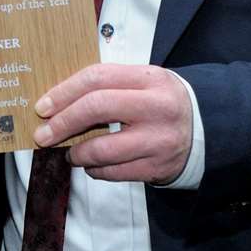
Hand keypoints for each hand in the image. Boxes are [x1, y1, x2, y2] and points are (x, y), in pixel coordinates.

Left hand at [31, 63, 191, 183]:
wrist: (207, 130)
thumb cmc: (163, 103)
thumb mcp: (144, 82)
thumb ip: (109, 86)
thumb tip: (58, 101)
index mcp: (150, 78)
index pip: (97, 78)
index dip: (64, 92)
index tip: (43, 106)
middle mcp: (156, 107)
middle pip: (97, 108)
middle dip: (63, 123)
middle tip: (44, 134)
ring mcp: (158, 140)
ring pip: (102, 148)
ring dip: (77, 153)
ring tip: (70, 153)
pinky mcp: (158, 167)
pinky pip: (114, 172)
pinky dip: (95, 170)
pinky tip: (92, 165)